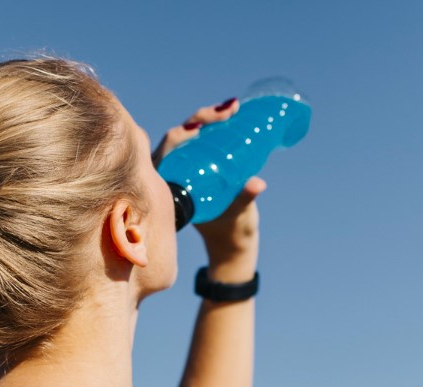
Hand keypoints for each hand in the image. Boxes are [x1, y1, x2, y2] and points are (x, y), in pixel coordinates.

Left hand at [153, 98, 265, 281]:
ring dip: (208, 119)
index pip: (166, 154)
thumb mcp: (236, 216)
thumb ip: (243, 199)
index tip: (198, 128)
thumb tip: (257, 184)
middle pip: (180, 138)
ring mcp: (185, 169)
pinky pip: (201, 141)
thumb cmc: (229, 232)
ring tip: (232, 108)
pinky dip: (214, 126)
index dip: (179, 136)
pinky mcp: (198, 166)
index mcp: (170, 189)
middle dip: (201, 119)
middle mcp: (173, 175)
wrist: (231, 243)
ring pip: (191, 136)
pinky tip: (230, 112)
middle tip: (227, 112)